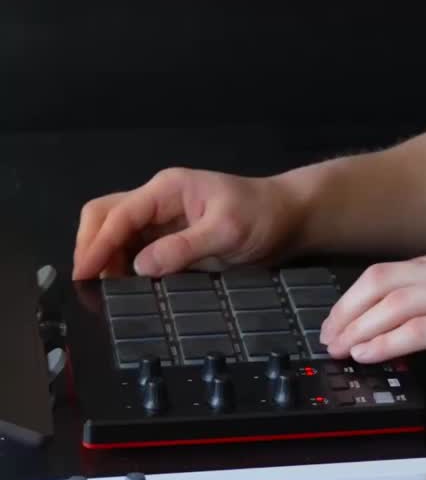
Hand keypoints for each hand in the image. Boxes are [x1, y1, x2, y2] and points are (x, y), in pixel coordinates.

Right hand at [72, 166, 299, 280]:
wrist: (287, 218)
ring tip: (103, 290)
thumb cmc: (261, 217)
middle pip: (106, 215)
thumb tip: (139, 267)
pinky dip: (121, 265)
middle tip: (89, 283)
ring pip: (115, 231)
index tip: (84, 274)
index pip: (119, 213)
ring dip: (104, 257)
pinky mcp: (170, 238)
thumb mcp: (226, 232)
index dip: (98, 244)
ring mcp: (162, 219)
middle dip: (91, 245)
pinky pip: (133, 247)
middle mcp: (158, 200)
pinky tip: (124, 287)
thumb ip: (183, 248)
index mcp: (168, 189)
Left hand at [320, 245, 425, 369]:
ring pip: (393, 301)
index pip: (391, 271)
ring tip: (339, 347)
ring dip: (358, 326)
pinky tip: (370, 354)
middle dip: (347, 308)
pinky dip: (387, 341)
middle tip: (328, 335)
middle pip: (380, 280)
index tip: (341, 318)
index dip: (358, 295)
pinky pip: (418, 328)